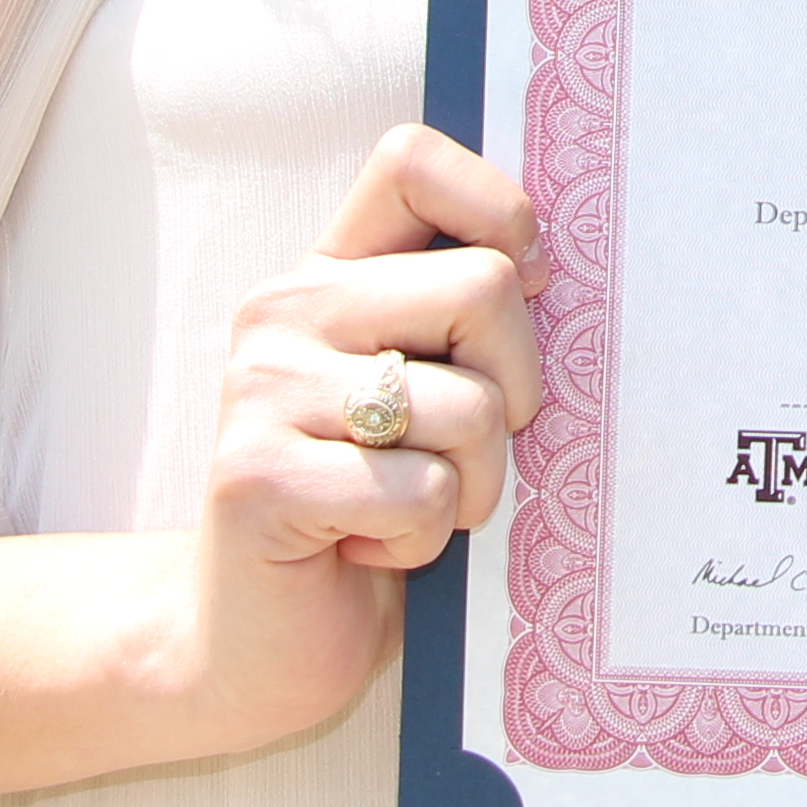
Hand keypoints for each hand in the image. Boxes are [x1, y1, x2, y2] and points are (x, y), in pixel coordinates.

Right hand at [170, 124, 546, 753]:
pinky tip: (365, 550)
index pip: (412, 161)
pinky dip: (424, 542)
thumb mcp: (427, 398)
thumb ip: (465, 324)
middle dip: (516, 390)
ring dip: (473, 488)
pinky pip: (425, 493)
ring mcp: (261, 389)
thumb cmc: (370, 516)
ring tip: (407, 513)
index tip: (528, 288)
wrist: (252, 645)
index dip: (497, 210)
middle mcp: (285, 311)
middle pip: (486, 287)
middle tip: (465, 454)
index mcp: (330, 274)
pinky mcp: (256, 476)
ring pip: (469, 407)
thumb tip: (554, 265)